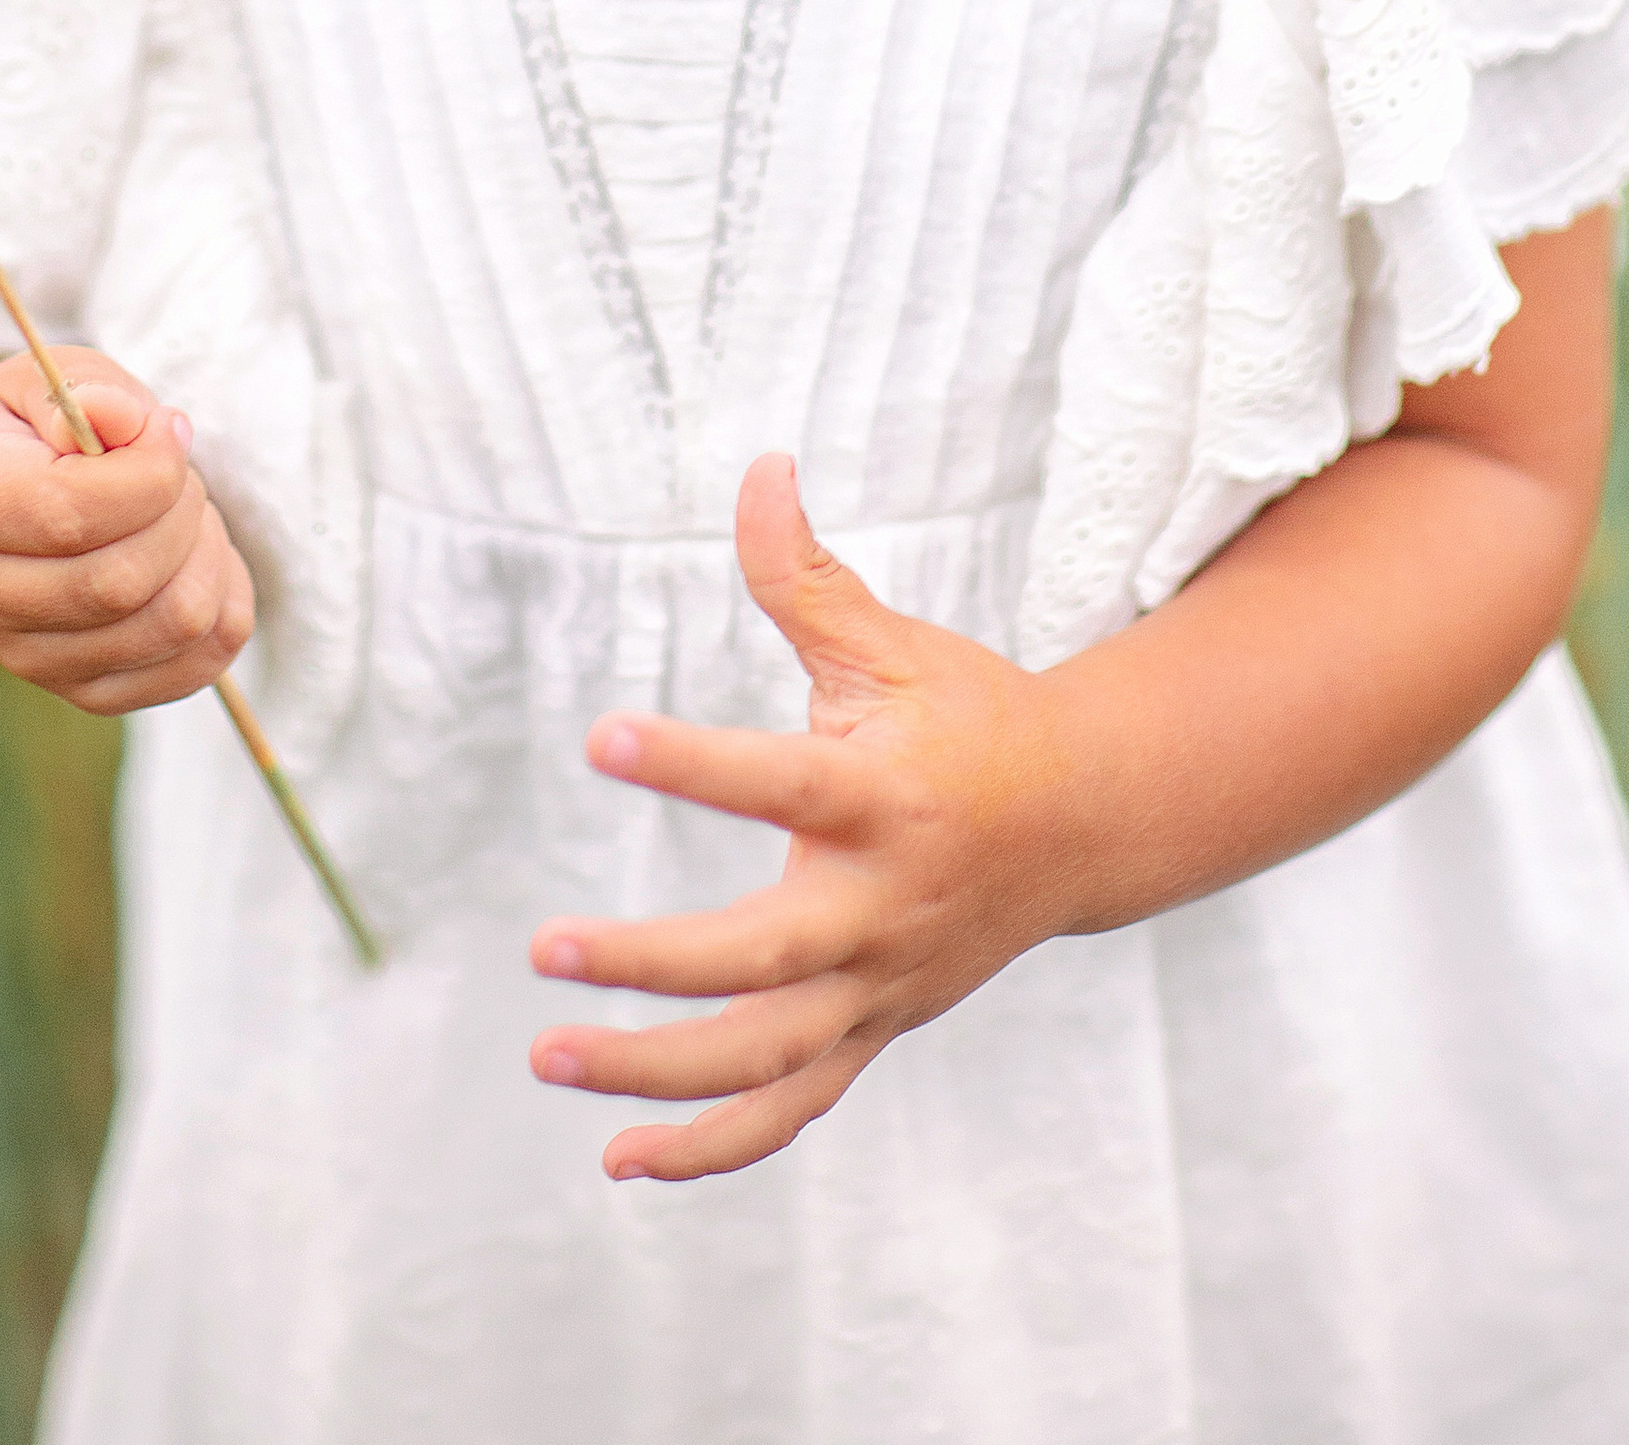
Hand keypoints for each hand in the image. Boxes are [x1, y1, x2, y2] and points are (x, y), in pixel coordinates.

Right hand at [0, 347, 255, 714]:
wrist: (8, 487)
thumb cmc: (38, 423)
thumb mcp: (51, 375)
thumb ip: (89, 388)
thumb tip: (124, 420)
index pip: (70, 514)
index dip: (151, 473)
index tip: (172, 430)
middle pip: (121, 582)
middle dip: (184, 512)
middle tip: (182, 472)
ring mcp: (22, 658)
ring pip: (168, 626)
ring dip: (209, 556)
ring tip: (188, 513)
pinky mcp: (80, 690)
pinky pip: (189, 668)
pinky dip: (224, 608)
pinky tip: (202, 560)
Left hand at [528, 453, 1075, 1183]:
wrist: (1083, 822)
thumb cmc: (968, 716)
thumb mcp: (893, 643)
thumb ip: (807, 576)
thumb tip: (755, 466)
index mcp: (886, 797)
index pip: (778, 782)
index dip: (691, 762)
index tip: (602, 736)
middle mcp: (884, 907)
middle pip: (763, 961)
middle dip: (652, 965)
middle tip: (544, 950)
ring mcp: (880, 985)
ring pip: (767, 1057)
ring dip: (657, 1074)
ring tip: (549, 1054)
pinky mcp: (874, 1030)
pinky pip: (792, 1107)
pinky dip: (713, 1148)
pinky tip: (619, 1163)